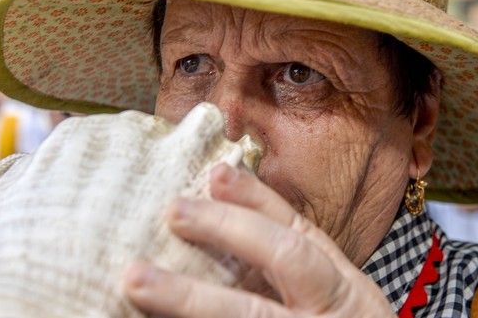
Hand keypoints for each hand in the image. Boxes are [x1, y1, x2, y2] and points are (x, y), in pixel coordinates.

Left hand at [123, 163, 394, 317]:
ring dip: (190, 299)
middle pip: (286, 258)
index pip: (298, 230)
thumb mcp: (333, 296)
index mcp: (340, 283)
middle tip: (174, 210)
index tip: (216, 174)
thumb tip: (221, 225)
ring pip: (250, 314)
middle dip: (229, 229)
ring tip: (137, 280)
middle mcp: (327, 307)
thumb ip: (291, 267)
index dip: (256, 198)